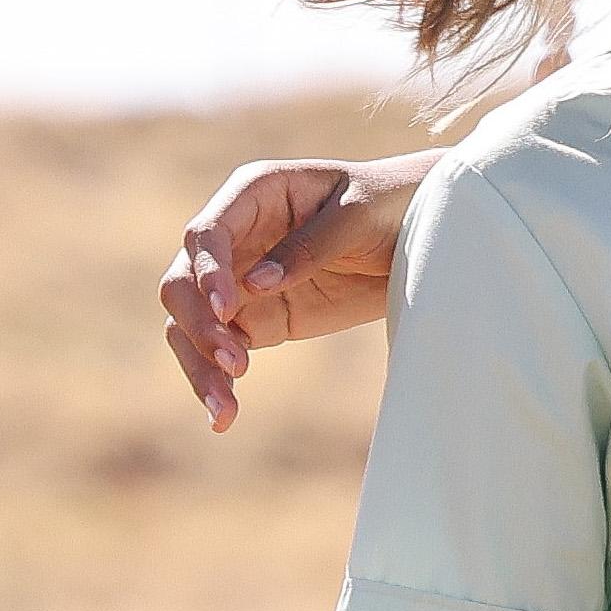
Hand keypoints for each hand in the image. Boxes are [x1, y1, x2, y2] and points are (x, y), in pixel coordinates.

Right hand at [158, 154, 424, 428]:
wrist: (425, 233)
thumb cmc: (391, 204)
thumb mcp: (358, 215)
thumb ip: (309, 247)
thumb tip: (254, 285)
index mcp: (253, 195)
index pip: (207, 234)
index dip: (208, 272)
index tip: (227, 310)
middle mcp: (235, 238)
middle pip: (184, 283)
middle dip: (199, 326)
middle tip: (235, 364)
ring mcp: (240, 281)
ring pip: (191, 324)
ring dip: (199, 364)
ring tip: (224, 407)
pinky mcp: (257, 319)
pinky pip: (221, 350)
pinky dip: (217, 381)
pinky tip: (225, 415)